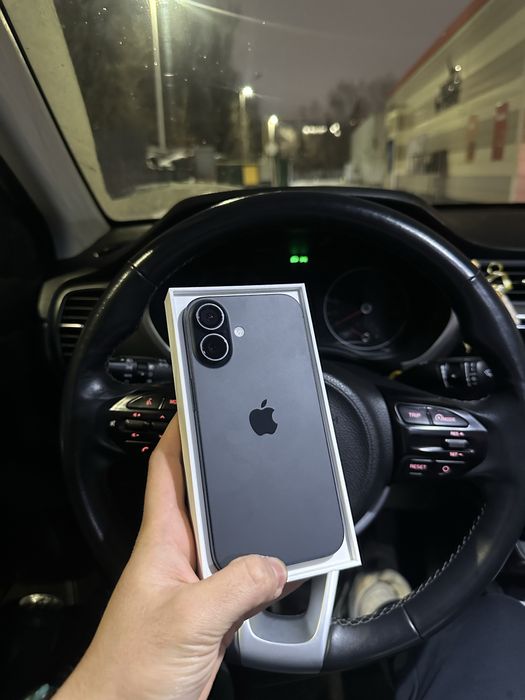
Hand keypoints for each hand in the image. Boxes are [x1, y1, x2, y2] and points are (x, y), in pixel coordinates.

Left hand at [55, 416, 287, 699]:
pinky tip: (287, 566)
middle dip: (231, 470)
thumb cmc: (131, 669)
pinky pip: (248, 576)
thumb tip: (274, 565)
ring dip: (256, 524)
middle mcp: (181, 553)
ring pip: (234, 537)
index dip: (178, 431)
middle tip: (258, 443)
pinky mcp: (215, 609)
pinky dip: (268, 568)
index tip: (197, 404)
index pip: (166, 469)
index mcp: (162, 540)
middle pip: (209, 497)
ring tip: (283, 502)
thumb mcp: (187, 619)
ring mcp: (199, 580)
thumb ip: (235, 587)